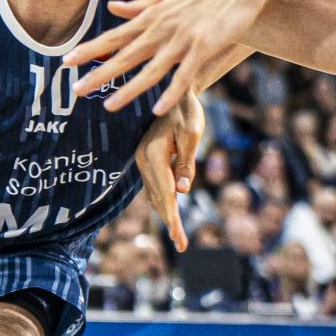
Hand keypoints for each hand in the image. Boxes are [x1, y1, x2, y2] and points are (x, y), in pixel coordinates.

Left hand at [69, 0, 263, 114]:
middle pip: (125, 56)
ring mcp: (181, 40)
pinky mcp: (202, 48)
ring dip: (128, 90)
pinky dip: (170, 93)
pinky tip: (158, 109)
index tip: (67, 60)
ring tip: (108, 107)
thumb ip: (140, 4)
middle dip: (99, 73)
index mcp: (151, 16)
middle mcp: (161, 29)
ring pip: (149, 70)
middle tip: (77, 89)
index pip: (114, 36)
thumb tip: (113, 7)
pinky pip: (183, 76)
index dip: (90, 49)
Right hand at [134, 88, 204, 251]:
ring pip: (154, 194)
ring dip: (166, 214)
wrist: (174, 91)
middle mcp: (144, 160)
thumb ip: (187, 162)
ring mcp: (143, 160)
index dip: (172, 218)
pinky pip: (154, 185)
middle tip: (181, 244)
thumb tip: (183, 191)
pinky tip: (170, 213)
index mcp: (154, 154)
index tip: (178, 238)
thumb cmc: (186, 110)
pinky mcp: (147, 159)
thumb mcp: (192, 134)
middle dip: (170, 221)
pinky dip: (161, 201)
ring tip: (178, 236)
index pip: (165, 193)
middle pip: (157, 198)